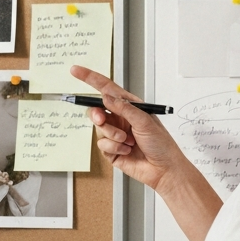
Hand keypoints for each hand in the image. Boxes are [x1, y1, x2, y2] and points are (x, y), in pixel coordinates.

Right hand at [70, 65, 183, 193]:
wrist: (164, 169)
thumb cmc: (161, 144)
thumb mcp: (144, 121)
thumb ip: (123, 108)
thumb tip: (106, 97)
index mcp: (130, 106)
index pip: (106, 88)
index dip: (90, 78)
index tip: (75, 71)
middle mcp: (120, 118)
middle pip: (96, 109)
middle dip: (97, 114)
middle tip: (101, 118)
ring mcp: (115, 134)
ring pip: (99, 128)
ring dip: (112, 135)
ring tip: (128, 141)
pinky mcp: (111, 150)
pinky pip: (102, 145)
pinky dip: (114, 148)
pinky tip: (126, 150)